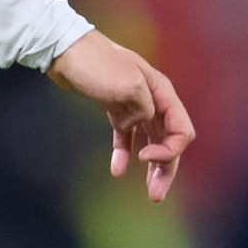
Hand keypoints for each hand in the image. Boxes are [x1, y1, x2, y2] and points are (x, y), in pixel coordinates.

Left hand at [48, 30, 195, 199]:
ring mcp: (134, 105)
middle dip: (167, 169)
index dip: (170, 150)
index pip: (181, 130)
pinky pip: (126, 136)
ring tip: (150, 192)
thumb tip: (141, 124)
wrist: (65, 51)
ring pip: (151, 142)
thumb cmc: (97, 64)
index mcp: (162, 93)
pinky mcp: (115, 108)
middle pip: (170, 141)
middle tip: (156, 196)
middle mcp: (153, 100)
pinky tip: (117, 170)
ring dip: (152, 167)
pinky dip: (123, 153)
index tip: (143, 159)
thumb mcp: (128, 86)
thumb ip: (143, 109)